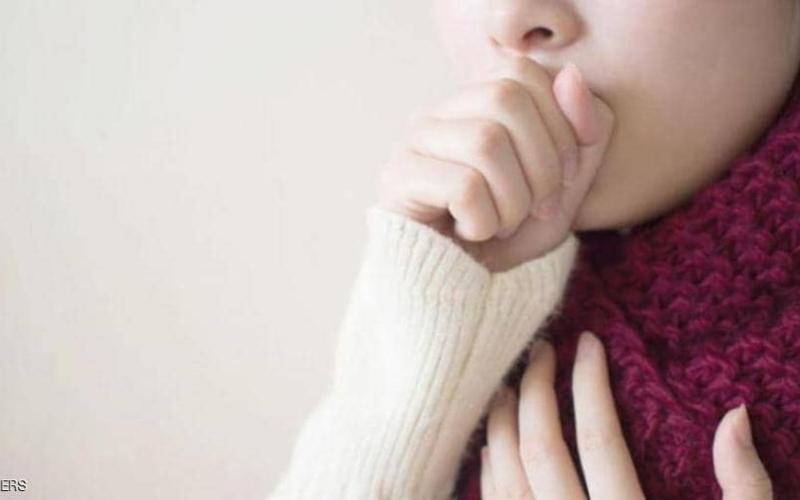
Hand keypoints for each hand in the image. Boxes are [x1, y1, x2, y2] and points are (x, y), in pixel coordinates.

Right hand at [374, 56, 614, 271]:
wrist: (462, 293)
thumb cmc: (509, 236)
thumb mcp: (567, 184)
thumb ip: (584, 130)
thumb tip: (573, 77)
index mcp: (475, 104)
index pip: (522, 72)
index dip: (560, 124)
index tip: (562, 180)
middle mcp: (438, 114)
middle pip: (506, 97)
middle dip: (542, 163)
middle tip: (537, 208)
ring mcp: (412, 144)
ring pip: (485, 142)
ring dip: (514, 200)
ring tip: (502, 224)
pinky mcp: (397, 181)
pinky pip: (463, 186)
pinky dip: (484, 221)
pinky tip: (471, 233)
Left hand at [481, 331, 773, 498]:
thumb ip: (746, 489)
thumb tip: (736, 415)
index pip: (598, 438)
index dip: (589, 383)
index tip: (588, 342)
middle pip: (540, 450)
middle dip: (535, 390)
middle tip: (540, 349)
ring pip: (504, 478)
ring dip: (501, 423)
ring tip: (508, 383)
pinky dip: (489, 470)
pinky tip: (494, 444)